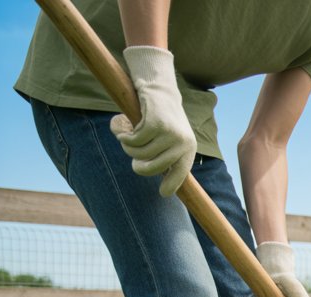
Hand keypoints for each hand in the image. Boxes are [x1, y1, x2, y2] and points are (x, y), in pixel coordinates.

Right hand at [110, 47, 196, 196]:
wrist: (158, 89)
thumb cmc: (160, 118)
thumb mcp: (169, 138)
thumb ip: (164, 155)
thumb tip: (159, 183)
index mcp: (188, 148)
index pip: (181, 173)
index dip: (171, 184)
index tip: (163, 194)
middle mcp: (182, 143)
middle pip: (151, 168)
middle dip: (137, 164)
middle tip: (132, 155)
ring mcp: (170, 134)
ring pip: (139, 154)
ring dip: (127, 146)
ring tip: (128, 135)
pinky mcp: (155, 125)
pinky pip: (132, 141)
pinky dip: (123, 135)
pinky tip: (123, 126)